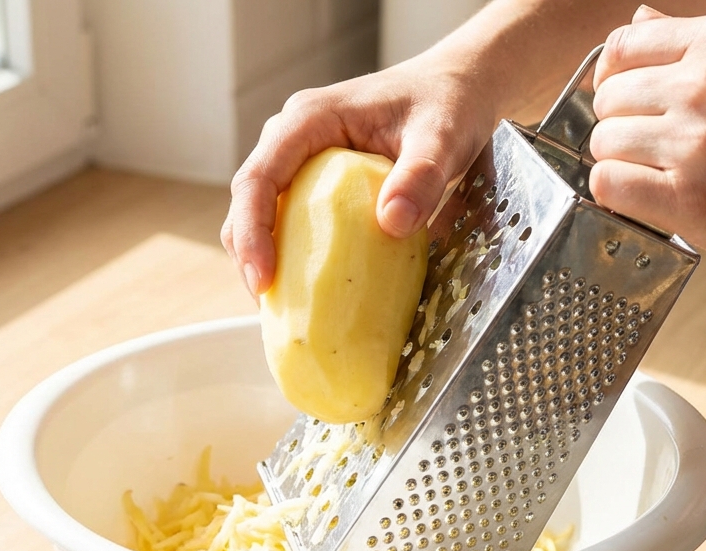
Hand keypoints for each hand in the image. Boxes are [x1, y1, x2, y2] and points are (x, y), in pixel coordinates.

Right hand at [221, 54, 499, 294]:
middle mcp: (294, 138)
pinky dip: (292, 253)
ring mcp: (302, 160)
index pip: (258, 178)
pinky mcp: (316, 180)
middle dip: (249, 254)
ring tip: (283, 306)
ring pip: (263, 212)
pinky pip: (290, 218)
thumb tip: (391, 223)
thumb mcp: (442, 137)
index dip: (251, 232)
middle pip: (249, 200)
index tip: (263, 279)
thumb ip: (421, 176)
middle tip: (270, 304)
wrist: (456, 89)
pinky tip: (309, 289)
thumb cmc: (446, 105)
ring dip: (265, 257)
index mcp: (308, 120)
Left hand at [589, 7, 705, 290]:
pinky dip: (619, 196)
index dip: (616, 79)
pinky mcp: (690, 198)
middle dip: (623, 125)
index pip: (622, 46)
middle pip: (608, 98)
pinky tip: (650, 199)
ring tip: (663, 177)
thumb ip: (701, 49)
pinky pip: (608, 184)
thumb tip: (638, 22)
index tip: (632, 103)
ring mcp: (697, 142)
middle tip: (659, 151)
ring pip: (603, 143)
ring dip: (622, 164)